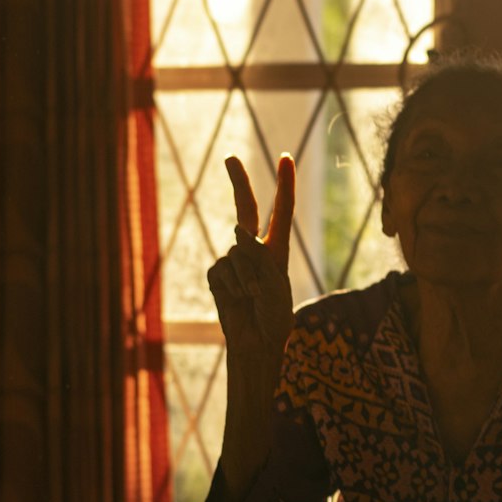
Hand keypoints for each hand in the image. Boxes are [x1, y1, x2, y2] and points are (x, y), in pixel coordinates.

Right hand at [207, 154, 295, 362]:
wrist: (256, 344)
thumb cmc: (274, 317)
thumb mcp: (275, 285)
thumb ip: (259, 256)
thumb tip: (237, 230)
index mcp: (278, 249)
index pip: (282, 211)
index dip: (284, 184)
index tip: (285, 158)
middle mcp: (254, 250)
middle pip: (245, 209)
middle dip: (238, 182)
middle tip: (229, 157)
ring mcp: (232, 260)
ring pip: (237, 254)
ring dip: (248, 280)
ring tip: (254, 300)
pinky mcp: (216, 274)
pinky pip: (223, 270)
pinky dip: (233, 287)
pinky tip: (237, 302)